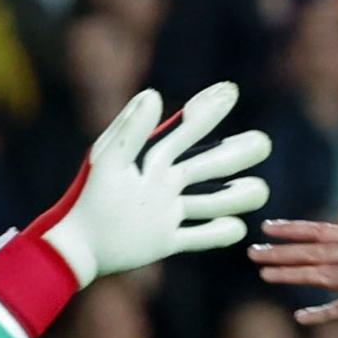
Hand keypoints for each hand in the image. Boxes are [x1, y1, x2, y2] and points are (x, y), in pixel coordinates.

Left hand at [31, 84, 275, 284]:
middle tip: (260, 143)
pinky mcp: (166, 240)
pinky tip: (237, 228)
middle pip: (211, 165)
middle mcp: (165, 184)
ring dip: (237, 195)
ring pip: (214, 202)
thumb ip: (132, 128)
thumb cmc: (88, 197)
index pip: (187, 131)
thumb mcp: (109, 159)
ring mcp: (168, 213)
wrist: (76, 246)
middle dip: (237, 153)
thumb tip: (155, 94)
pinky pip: (200, 237)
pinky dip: (219, 234)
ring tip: (258, 189)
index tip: (231, 91)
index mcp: (153, 161)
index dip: (209, 111)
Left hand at [252, 206, 337, 334]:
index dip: (294, 229)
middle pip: (320, 251)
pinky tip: (301, 316)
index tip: (266, 228)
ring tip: (266, 275)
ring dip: (294, 275)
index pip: (324, 232)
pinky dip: (323, 313)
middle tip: (253, 253)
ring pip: (329, 275)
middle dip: (284, 251)